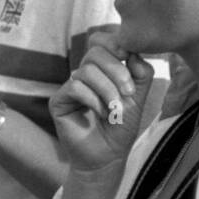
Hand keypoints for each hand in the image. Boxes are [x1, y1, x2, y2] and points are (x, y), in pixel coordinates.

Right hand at [49, 27, 155, 176]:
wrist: (108, 156)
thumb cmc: (122, 127)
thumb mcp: (138, 97)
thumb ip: (140, 73)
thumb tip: (133, 52)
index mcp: (102, 70)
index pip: (102, 42)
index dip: (115, 44)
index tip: (129, 56)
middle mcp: (84, 74)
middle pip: (95, 52)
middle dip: (117, 70)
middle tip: (128, 92)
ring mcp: (69, 86)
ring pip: (87, 70)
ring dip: (107, 89)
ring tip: (116, 109)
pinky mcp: (58, 100)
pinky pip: (75, 87)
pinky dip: (93, 100)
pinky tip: (101, 114)